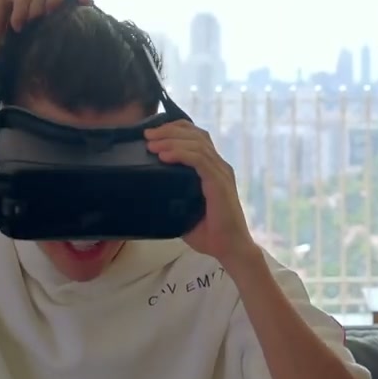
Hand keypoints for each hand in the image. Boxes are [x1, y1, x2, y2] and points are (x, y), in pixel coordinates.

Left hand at [144, 120, 256, 263]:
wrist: (231, 249)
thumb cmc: (210, 233)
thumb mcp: (185, 209)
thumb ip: (174, 196)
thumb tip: (148, 192)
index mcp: (213, 169)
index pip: (197, 137)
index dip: (175, 129)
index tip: (153, 134)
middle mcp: (219, 166)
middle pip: (195, 135)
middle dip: (169, 130)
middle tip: (147, 134)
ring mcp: (221, 173)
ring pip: (196, 144)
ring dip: (171, 140)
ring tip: (152, 144)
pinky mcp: (219, 183)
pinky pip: (199, 159)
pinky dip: (180, 154)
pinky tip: (164, 156)